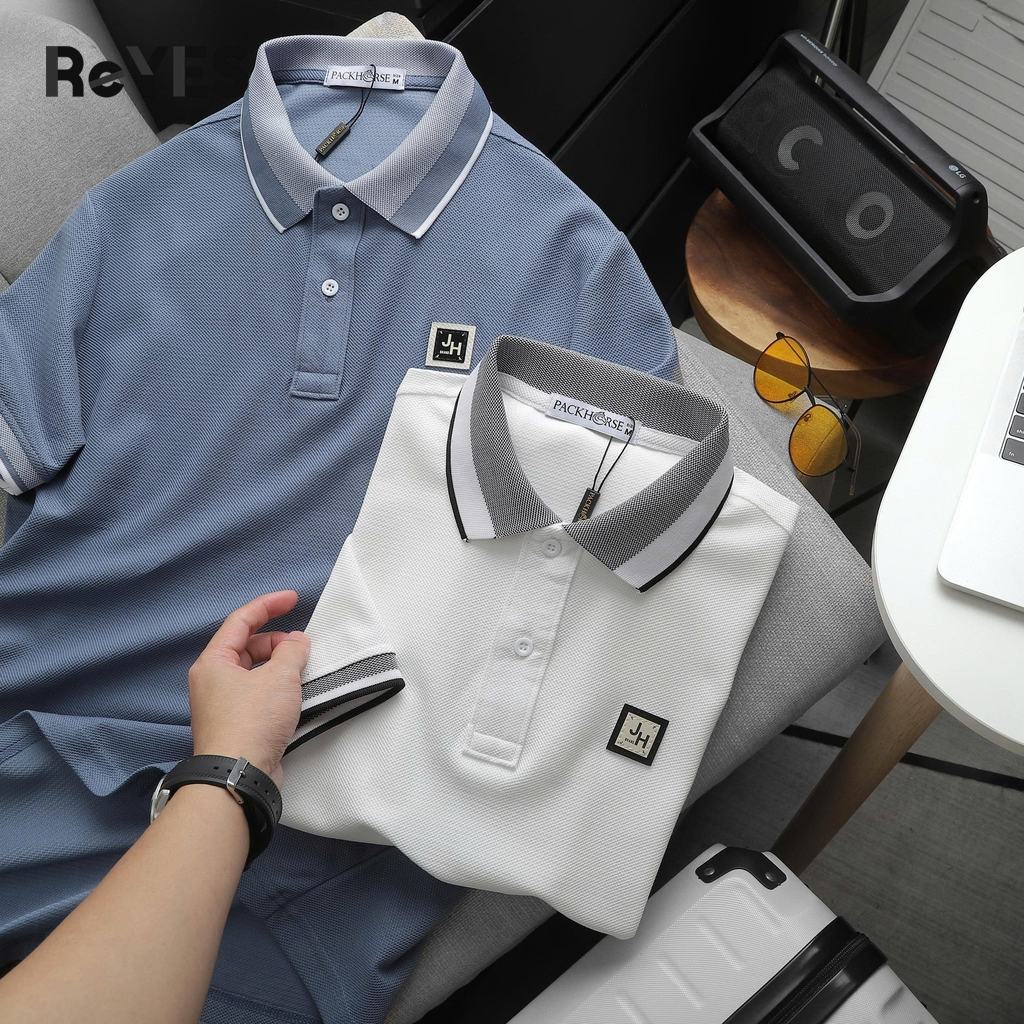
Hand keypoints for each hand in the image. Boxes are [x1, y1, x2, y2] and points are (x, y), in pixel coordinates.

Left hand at [188, 591, 309, 787]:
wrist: (238, 776)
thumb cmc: (253, 721)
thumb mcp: (280, 678)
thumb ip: (292, 651)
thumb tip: (297, 642)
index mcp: (213, 662)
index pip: (241, 621)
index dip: (268, 605)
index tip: (293, 598)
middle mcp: (213, 680)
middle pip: (247, 647)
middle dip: (277, 641)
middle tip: (303, 647)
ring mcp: (223, 704)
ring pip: (254, 672)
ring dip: (279, 665)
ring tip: (303, 670)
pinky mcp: (236, 724)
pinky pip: (258, 694)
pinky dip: (277, 687)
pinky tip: (296, 693)